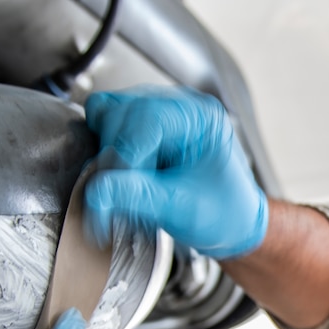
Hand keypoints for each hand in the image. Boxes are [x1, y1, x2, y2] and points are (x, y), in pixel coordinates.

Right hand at [83, 85, 268, 258]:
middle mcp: (177, 107)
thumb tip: (96, 191)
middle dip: (111, 156)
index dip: (121, 156)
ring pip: (107, 115)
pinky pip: (105, 126)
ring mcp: (157, 113)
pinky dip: (104, 151)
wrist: (232, 221)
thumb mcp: (182, 209)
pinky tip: (122, 177)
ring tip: (125, 187)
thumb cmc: (223, 212)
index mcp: (200, 117)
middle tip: (114, 196)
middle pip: (120, 112)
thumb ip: (138, 196)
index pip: (145, 120)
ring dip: (105, 153)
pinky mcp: (140, 126)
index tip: (106, 192)